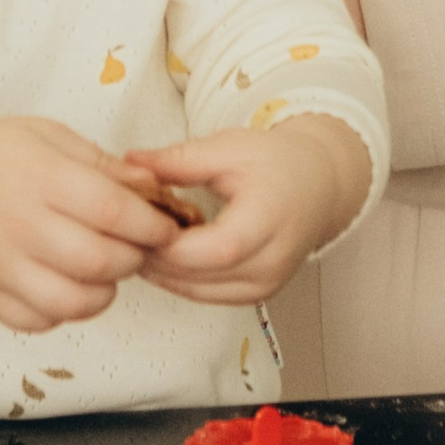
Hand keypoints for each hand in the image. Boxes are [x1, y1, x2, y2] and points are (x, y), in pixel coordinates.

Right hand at [0, 118, 182, 334]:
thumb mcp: (48, 137)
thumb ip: (102, 165)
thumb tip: (155, 189)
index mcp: (41, 177)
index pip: (114, 211)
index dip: (151, 225)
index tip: (166, 227)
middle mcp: (20, 224)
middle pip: (101, 262)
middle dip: (134, 259)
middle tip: (137, 249)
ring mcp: (0, 266)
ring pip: (75, 302)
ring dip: (105, 292)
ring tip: (103, 271)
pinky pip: (41, 321)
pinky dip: (65, 310)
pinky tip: (66, 284)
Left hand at [125, 115, 369, 307]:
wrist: (319, 185)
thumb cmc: (279, 163)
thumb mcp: (229, 148)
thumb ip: (179, 160)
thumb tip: (130, 164)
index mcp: (271, 218)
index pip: (217, 249)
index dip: (171, 244)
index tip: (137, 223)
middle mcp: (273, 260)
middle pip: (204, 276)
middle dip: (157, 259)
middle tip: (124, 233)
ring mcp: (267, 283)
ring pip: (200, 292)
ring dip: (164, 273)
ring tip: (139, 242)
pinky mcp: (259, 294)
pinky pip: (209, 296)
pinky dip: (181, 279)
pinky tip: (163, 256)